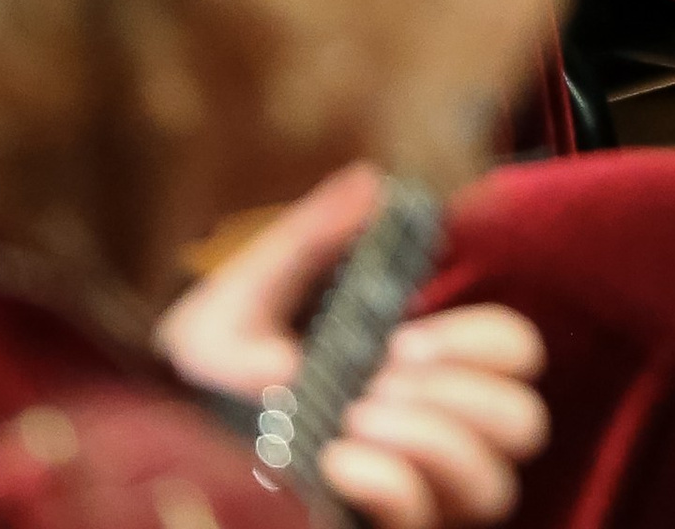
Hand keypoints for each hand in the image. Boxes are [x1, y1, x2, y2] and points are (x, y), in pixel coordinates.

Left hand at [156, 168, 546, 528]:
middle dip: (462, 394)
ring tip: (353, 420)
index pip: (517, 356)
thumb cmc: (199, 372)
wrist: (150, 445)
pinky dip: (392, 483)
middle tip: (380, 381)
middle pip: (525, 424)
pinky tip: (336, 461)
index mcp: (417, 370)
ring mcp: (410, 499)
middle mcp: (430, 440)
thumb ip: (315, 235)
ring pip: (491, 484)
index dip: (481, 343)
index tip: (404, 337)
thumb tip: (375, 180)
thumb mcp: (250, 292)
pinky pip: (421, 522)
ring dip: (431, 440)